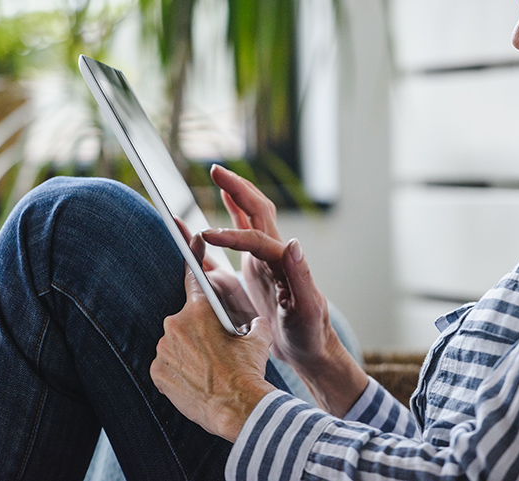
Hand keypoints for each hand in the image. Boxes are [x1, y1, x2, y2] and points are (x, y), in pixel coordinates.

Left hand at [151, 263, 273, 441]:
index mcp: (200, 309)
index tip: (189, 239)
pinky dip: (177, 370)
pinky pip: (165, 365)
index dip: (192, 255)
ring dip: (187, 350)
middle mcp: (176, 324)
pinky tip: (194, 380)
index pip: (193, 276)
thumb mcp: (258, 338)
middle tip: (215, 348)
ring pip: (174, 342)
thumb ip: (252, 321)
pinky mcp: (157, 372)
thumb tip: (255, 321)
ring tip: (207, 369)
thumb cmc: (248, 370)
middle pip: (185, 318)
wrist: (238, 408)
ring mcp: (163, 349)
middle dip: (198, 329)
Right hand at [200, 165, 368, 414]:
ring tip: (219, 178)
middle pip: (256, 210)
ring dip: (235, 197)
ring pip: (249, 219)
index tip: (206, 234)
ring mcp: (265, 261)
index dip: (231, 233)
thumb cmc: (311, 333)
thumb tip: (293, 243)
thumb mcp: (307, 309)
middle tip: (216, 169)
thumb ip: (301, 277)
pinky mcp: (258, 272)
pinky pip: (239, 242)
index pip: (255, 236)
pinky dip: (228, 223)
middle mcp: (274, 254)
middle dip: (237, 188)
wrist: (311, 349)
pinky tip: (215, 216)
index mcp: (283, 261)